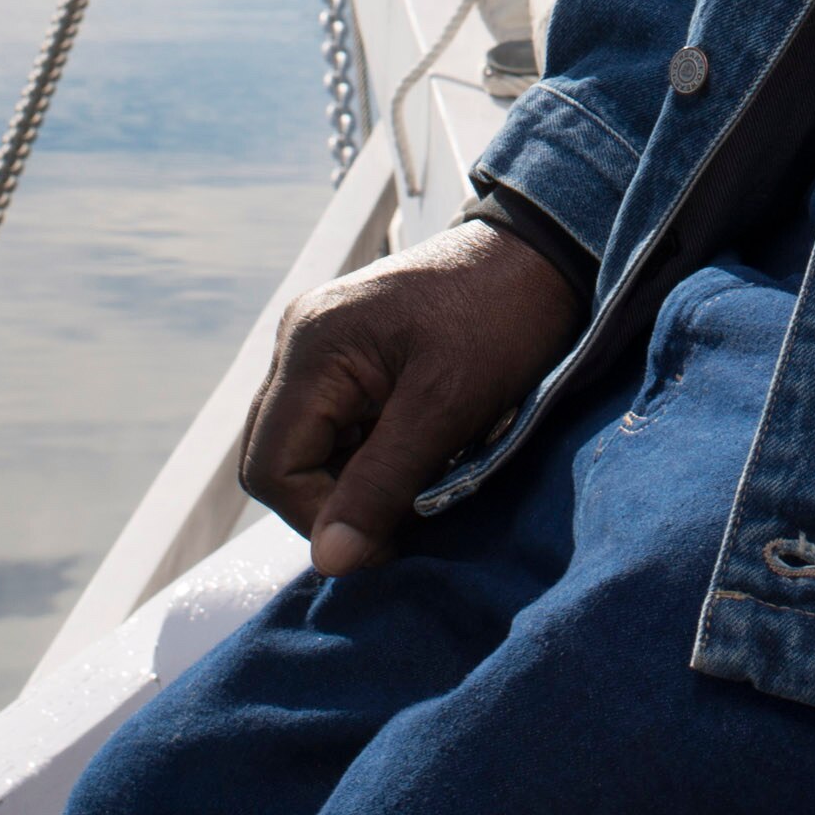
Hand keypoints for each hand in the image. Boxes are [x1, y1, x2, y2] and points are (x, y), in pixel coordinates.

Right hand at [234, 219, 582, 574]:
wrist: (544, 252)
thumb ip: (381, 484)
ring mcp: (322, 345)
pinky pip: (336, 425)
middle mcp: (299, 341)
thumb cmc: (502, 316)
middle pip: (278, 459)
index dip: (320, 518)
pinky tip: (422, 451)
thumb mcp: (446, 406)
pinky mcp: (349, 353)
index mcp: (312, 347)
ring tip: (423, 478)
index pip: (271, 468)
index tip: (388, 539)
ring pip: (308, 447)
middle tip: (406, 519)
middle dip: (335, 502)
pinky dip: (370, 454)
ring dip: (356, 480)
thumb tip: (328, 562)